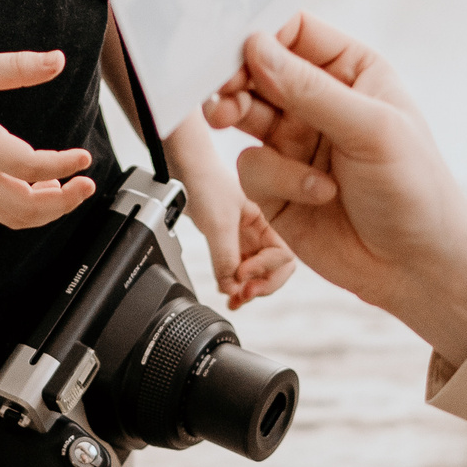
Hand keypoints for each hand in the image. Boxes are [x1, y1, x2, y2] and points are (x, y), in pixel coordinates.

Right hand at [0, 50, 99, 228]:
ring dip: (50, 211)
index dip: (62, 165)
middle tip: (87, 183)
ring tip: (71, 188)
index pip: (26, 166)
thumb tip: (58, 60)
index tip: (84, 157)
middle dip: (63, 202)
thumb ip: (19, 67)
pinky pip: (3, 214)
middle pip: (23, 206)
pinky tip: (45, 188)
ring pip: (14, 218)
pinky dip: (30, 210)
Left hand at [165, 116, 295, 309]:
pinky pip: (236, 270)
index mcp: (268, 222)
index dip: (265, 271)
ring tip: (234, 300)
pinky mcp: (226, 242)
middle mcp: (260, 232)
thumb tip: (231, 288)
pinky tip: (226, 291)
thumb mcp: (218, 223)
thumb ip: (226, 258)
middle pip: (275, 270)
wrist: (182, 166)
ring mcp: (244, 238)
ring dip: (247, 289)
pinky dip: (233, 284)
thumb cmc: (205, 181)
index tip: (241, 274)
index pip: (284, 258)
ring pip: (255, 273)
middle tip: (242, 295)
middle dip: (262, 286)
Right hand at [205, 13, 466, 364]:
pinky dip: (275, 178)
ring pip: (242, 112)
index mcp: (350, 71)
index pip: (294, 32)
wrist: (417, 268)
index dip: (262, 34)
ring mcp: (294, 142)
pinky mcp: (276, 185)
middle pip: (258, 69)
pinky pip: (250, 166)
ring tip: (228, 117)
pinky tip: (316, 192)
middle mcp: (317, 101)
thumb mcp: (371, 129)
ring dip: (235, 114)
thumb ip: (311, 90)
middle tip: (222, 87)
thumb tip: (256, 48)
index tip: (238, 46)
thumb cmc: (416, 190)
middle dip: (236, 77)